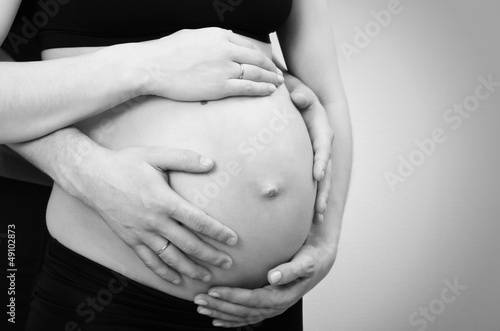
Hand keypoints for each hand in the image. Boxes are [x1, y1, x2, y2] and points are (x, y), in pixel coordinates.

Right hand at [70, 145, 237, 283]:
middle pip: (189, 244)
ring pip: (171, 258)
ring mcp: (141, 233)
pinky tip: (175, 280)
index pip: (198, 221)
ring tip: (207, 277)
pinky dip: (163, 273)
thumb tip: (211, 163)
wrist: (91, 176)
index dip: (218, 232)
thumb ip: (184, 158)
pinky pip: (149, 261)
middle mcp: (154, 222)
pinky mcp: (130, 240)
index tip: (233, 240)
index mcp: (164, 201)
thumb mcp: (155, 155)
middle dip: (211, 256)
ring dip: (190, 269)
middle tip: (228, 264)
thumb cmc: (125, 163)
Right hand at [124, 28, 283, 100]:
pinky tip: (270, 91)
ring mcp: (224, 68)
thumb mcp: (192, 35)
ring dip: (270, 78)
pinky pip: (247, 87)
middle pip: (256, 58)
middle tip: (278, 74)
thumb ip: (212, 38)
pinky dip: (262, 89)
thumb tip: (225, 37)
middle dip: (270, 67)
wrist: (153, 67)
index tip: (266, 61)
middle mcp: (226, 49)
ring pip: (256, 73)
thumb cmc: (167, 52)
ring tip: (278, 83)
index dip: (261, 54)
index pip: (247, 44)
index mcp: (219, 35)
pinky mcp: (220, 86)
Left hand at [193, 221, 337, 327]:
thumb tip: (273, 277)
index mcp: (283, 295)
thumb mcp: (305, 261)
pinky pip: (247, 317)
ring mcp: (272, 308)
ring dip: (221, 312)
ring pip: (242, 315)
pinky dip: (231, 320)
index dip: (233, 297)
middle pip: (244, 310)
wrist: (318, 261)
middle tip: (199, 299)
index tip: (214, 290)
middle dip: (220, 306)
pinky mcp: (268, 305)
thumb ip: (290, 269)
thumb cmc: (310, 257)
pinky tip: (216, 320)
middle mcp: (276, 305)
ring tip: (201, 308)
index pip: (253, 300)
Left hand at [285, 72, 333, 223]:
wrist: (296, 94)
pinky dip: (311, 196)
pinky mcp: (309, 161)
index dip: (321, 161)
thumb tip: (298, 97)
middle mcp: (323, 145)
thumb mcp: (298, 88)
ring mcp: (317, 155)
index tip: (317, 176)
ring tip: (318, 219)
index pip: (323, 148)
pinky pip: (312, 181)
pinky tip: (308, 214)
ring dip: (320, 198)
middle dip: (323, 190)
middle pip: (326, 171)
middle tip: (320, 209)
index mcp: (322, 130)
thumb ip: (300, 93)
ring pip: (322, 180)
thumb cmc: (295, 91)